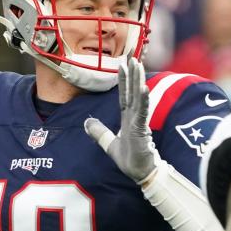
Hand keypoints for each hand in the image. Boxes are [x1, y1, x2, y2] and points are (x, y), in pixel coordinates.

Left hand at [84, 55, 158, 183]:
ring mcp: (139, 122)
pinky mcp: (142, 129)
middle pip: (133, 91)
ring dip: (138, 81)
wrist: (141, 173)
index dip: (123, 80)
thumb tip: (86, 121)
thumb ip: (99, 132)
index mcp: (127, 118)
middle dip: (132, 74)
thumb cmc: (130, 159)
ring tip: (138, 66)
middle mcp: (134, 117)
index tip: (122, 65)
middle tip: (133, 56)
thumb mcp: (109, 144)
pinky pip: (142, 112)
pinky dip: (144, 100)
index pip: (125, 95)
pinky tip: (144, 88)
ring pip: (138, 97)